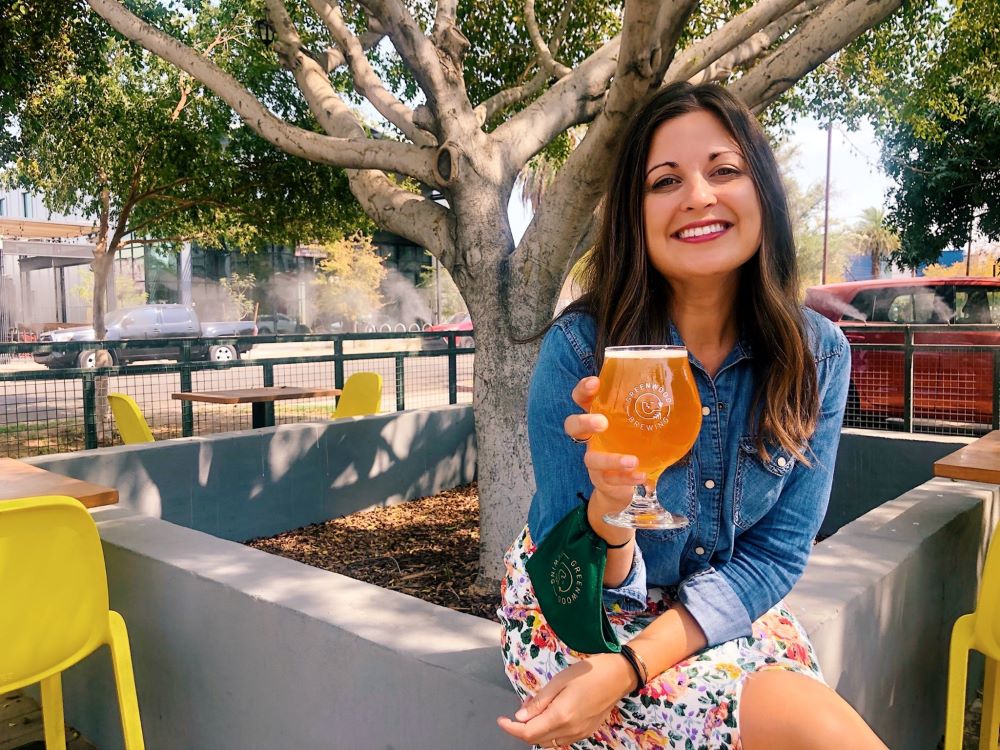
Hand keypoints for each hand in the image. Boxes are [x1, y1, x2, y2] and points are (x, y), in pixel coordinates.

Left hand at [497, 652, 633, 746]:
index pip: (528, 733)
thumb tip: (520, 717)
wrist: (618, 676)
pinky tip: (552, 714)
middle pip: (537, 740)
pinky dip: (551, 731)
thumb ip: (539, 701)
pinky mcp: (586, 732)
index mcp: (561, 716)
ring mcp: (580, 734)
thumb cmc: (588, 672)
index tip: (501, 720)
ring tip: (537, 708)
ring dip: (537, 730)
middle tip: (523, 707)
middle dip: (523, 728)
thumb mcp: (559, 680)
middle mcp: (570, 730)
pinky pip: (562, 739)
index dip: (511, 728)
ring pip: (550, 742)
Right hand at [563, 377, 644, 515]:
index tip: (594, 383)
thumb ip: (651, 409)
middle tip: (602, 422)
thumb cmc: (634, 445)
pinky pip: (611, 480)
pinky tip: (641, 476)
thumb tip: (682, 390)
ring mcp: (594, 460)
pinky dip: (626, 478)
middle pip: (573, 425)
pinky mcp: (602, 480)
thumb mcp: (640, 425)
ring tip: (632, 460)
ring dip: (611, 459)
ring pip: (591, 459)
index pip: (582, 399)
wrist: (625, 486)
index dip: (583, 390)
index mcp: (598, 416)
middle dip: (584, 422)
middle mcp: (591, 438)